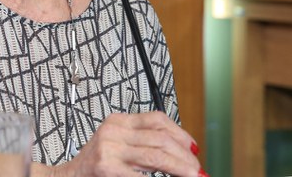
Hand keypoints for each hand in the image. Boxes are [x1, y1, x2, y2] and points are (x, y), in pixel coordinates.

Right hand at [52, 111, 204, 176]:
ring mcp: (109, 149)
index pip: (157, 119)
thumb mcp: (116, 144)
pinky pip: (143, 174)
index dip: (180, 134)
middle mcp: (113, 131)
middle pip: (161, 137)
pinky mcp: (107, 168)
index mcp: (117, 121)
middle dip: (184, 155)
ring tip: (193, 175)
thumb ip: (141, 142)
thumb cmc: (94, 166)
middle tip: (197, 169)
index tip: (193, 149)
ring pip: (157, 155)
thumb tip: (177, 150)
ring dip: (180, 167)